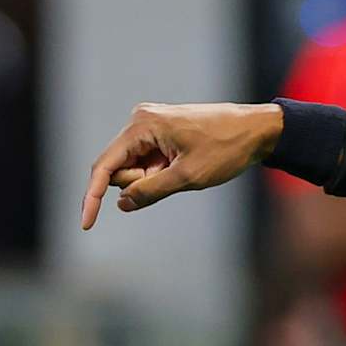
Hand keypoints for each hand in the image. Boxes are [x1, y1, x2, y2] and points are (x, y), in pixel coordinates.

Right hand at [81, 102, 282, 228]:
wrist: (258, 130)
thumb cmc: (227, 149)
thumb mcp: (188, 177)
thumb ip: (151, 191)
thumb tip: (122, 204)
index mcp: (142, 125)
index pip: (104, 166)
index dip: (92, 197)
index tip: (86, 224)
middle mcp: (140, 120)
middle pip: (119, 168)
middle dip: (139, 183)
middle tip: (174, 178)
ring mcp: (150, 124)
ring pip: (135, 167)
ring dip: (153, 178)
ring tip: (186, 168)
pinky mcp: (161, 131)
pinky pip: (149, 161)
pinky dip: (162, 172)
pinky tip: (186, 165)